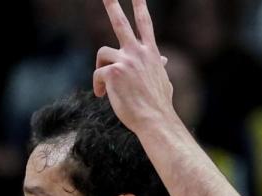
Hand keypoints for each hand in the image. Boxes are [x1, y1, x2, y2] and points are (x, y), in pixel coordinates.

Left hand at [93, 0, 177, 133]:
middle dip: (112, 5)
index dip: (140, 7)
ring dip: (100, 68)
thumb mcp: (162, 80)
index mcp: (150, 53)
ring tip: (105, 85)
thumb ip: (158, 66)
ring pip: (102, 53)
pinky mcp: (113, 72)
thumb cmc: (158, 104)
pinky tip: (103, 95)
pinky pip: (97, 75)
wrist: (155, 119)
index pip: (145, 24)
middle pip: (121, 22)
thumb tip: (163, 60)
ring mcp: (125, 60)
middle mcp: (138, 52)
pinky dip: (98, 86)